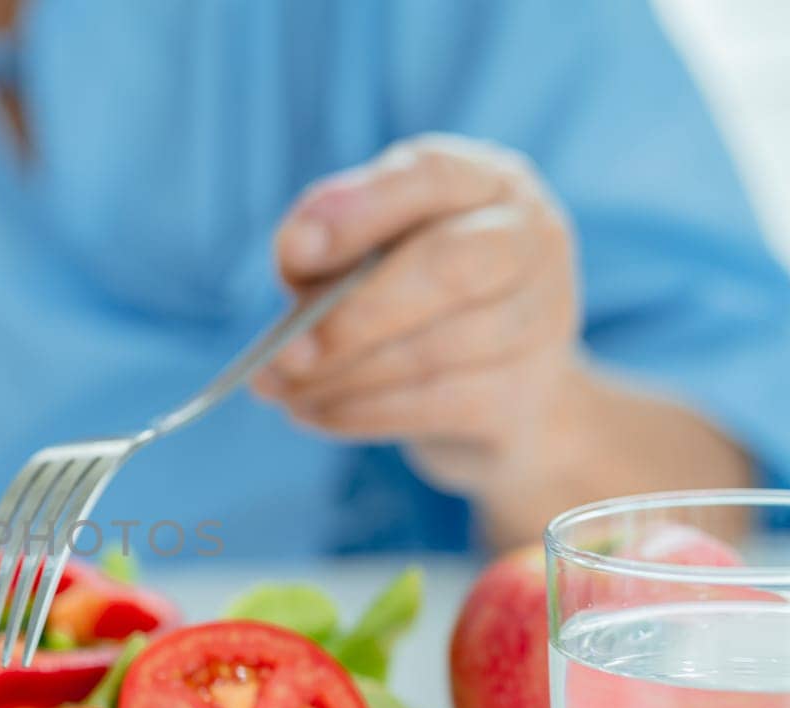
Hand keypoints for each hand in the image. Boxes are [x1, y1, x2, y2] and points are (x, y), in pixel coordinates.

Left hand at [253, 134, 581, 498]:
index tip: (296, 249)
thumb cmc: (406, 301)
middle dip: (356, 315)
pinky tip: (313, 413)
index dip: (362, 211)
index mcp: (482, 182)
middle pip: (449, 268)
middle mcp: (530, 238)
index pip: (432, 177)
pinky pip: (438, 404)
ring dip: (344, 376)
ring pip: (437, 349)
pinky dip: (363, 413)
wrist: (491, 391)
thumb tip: (297, 248)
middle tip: (284, 352)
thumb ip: (324, 244)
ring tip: (282, 390)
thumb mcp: (359, 257)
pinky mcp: (529, 391)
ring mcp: (543, 317)